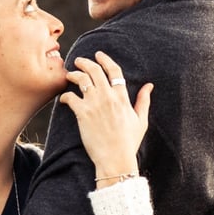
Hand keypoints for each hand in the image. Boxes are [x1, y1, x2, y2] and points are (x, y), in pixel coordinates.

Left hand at [60, 51, 152, 187]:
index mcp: (122, 97)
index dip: (105, 60)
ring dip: (73, 74)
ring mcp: (94, 104)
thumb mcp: (141, 121)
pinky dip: (65, 96)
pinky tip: (64, 99)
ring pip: (81, 80)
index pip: (114, 71)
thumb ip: (143, 101)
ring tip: (69, 74)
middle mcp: (108, 97)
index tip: (98, 55)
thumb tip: (149, 85)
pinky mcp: (82, 114)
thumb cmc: (128, 143)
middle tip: (79, 61)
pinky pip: (70, 97)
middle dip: (85, 62)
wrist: (115, 159)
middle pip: (95, 70)